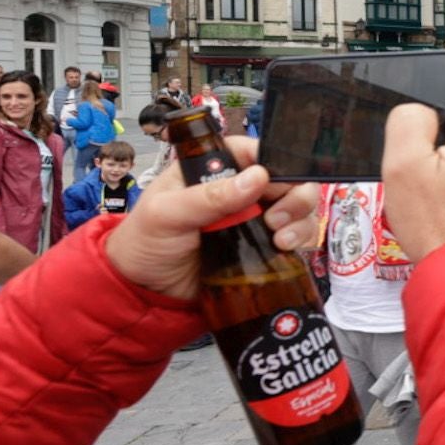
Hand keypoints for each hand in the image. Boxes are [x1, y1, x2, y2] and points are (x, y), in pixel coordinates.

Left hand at [105, 137, 317, 301]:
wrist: (144, 292)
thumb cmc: (145, 243)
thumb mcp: (167, 214)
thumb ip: (209, 197)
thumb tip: (257, 177)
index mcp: (212, 170)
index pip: (253, 152)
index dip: (273, 162)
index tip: (275, 183)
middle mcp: (238, 190)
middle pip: (286, 178)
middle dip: (294, 194)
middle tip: (278, 218)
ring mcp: (253, 218)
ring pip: (297, 206)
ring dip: (299, 219)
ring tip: (280, 238)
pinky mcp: (261, 246)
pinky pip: (295, 234)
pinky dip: (300, 238)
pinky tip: (283, 248)